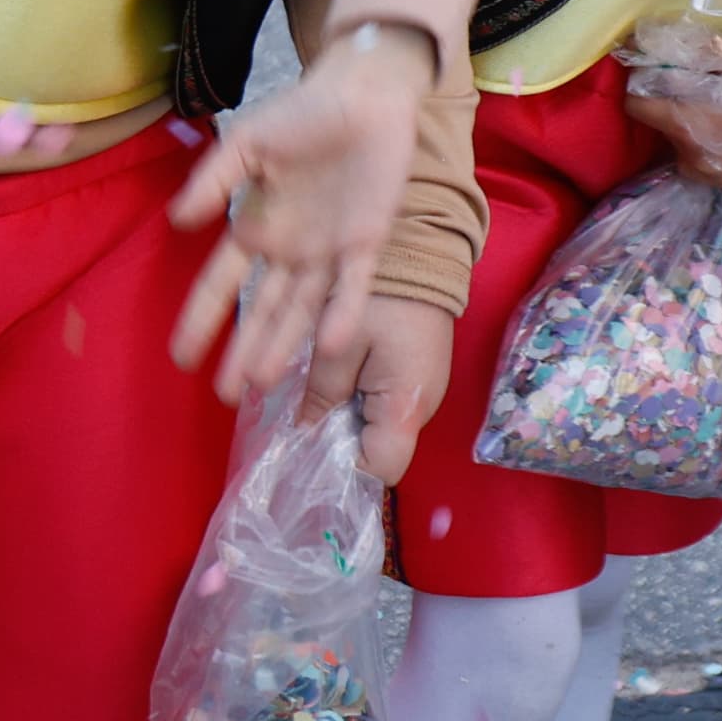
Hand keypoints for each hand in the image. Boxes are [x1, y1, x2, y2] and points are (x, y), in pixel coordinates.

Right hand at [166, 21, 434, 415]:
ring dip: (283, 346)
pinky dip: (342, 315)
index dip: (202, 320)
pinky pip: (352, 287)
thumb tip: (176, 222)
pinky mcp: (367, 244)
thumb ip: (212, 182)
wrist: (365, 93)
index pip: (221, 284)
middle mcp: (289, 249)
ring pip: (301, 310)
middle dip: (242, 352)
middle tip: (224, 395)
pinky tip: (330, 346)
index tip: (182, 357)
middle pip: (261, 311)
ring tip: (260, 383)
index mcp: (256, 226)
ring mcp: (328, 251)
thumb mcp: (246, 144)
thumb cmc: (302, 113)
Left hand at [314, 294, 458, 486]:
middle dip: (339, 448)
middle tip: (298, 432)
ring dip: (345, 424)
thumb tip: (303, 432)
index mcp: (405, 407)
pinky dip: (356, 403)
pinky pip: (384, 405)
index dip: (343, 472)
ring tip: (307, 409)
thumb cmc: (381, 294)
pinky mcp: (414, 375)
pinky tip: (329, 387)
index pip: (380, 471)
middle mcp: (420, 408)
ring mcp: (421, 392)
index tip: (307, 460)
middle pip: (379, 453)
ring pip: (379, 429)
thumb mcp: (338, 344)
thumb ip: (322, 391)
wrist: (422, 248)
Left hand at [619, 16, 721, 193]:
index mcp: (698, 126)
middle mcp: (702, 159)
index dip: (644, 88)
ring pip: (677, 147)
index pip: (640, 108)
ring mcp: (717, 177)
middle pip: (660, 127)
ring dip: (684, 129)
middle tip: (691, 90)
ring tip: (709, 109)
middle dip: (667, 107)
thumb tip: (643, 44)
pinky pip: (698, 163)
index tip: (656, 77)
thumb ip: (687, 52)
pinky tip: (721, 129)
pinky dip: (701, 147)